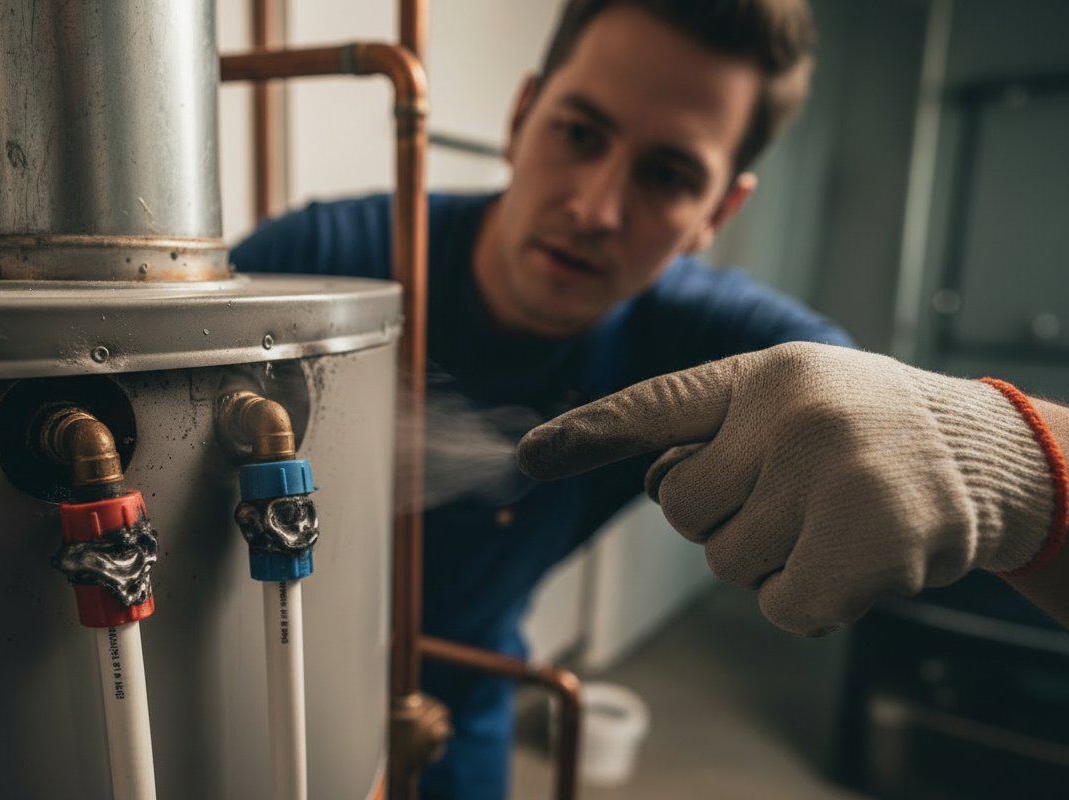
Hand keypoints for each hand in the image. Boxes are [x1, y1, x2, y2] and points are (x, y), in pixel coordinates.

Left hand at [517, 342, 1065, 634]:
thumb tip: (655, 484)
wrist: (982, 458)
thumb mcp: (790, 396)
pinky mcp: (862, 547)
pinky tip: (852, 559)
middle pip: (682, 511)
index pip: (655, 405)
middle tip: (792, 491)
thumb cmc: (863, 428)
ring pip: (728, 563)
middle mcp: (789, 417)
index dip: (586, 433)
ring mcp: (828, 479)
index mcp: (760, 375)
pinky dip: (806, 600)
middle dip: (723, 515)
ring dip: (771, 557)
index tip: (526, 456)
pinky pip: (778, 606)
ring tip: (831, 517)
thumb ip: (716, 428)